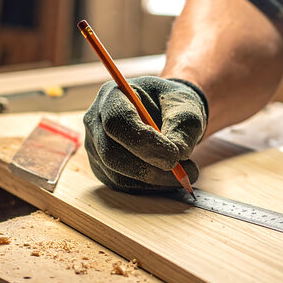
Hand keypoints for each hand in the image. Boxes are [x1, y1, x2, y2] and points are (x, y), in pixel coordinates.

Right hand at [84, 76, 206, 192]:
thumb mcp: (187, 107)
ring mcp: (96, 147)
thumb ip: (183, 127)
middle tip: (185, 174)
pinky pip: (123, 186)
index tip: (175, 156)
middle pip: (111, 153)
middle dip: (150, 169)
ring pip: (117, 175)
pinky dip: (150, 187)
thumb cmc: (174, 105)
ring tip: (185, 174)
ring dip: (155, 181)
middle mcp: (96, 121)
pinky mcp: (103, 168)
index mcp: (113, 95)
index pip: (116, 121)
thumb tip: (179, 155)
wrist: (168, 113)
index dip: (144, 142)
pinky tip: (170, 179)